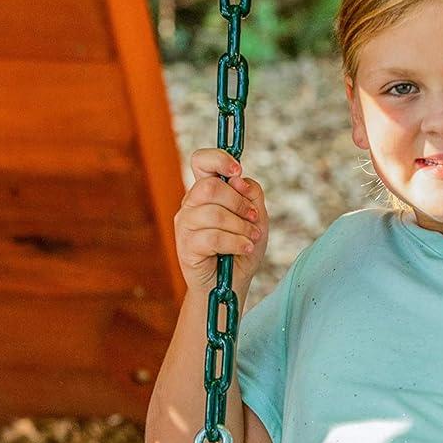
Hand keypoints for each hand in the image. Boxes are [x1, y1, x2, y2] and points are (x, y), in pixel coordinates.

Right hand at [175, 148, 269, 293]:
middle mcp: (191, 204)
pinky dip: (235, 243)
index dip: (218, 159)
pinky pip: (213, 237)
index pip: (201, 161)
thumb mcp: (256, 217)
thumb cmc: (242, 248)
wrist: (232, 284)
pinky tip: (244, 248)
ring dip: (241, 227)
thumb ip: (251, 194)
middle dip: (238, 202)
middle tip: (253, 218)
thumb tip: (238, 179)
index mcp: (206, 192)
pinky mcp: (185, 246)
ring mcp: (185, 224)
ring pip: (213, 213)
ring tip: (252, 238)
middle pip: (210, 187)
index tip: (237, 170)